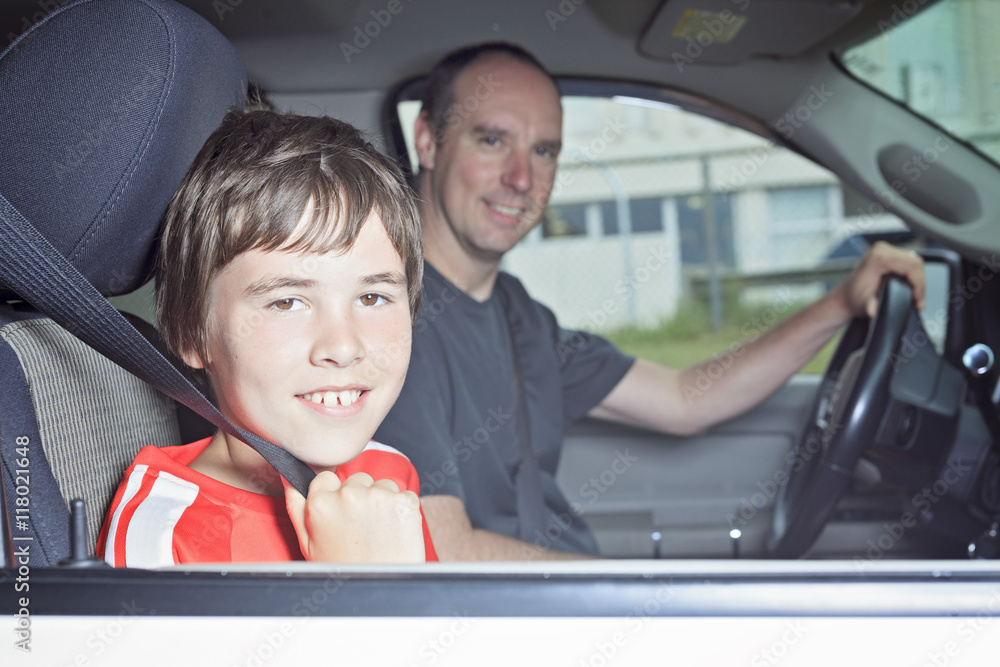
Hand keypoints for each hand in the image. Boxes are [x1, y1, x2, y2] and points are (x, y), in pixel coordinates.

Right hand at [284, 471, 424, 563]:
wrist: (381, 591)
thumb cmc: (344, 571)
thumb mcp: (308, 543)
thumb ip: (297, 506)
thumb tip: (289, 480)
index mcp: (322, 503)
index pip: (327, 477)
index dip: (334, 493)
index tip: (341, 510)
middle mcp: (350, 495)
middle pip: (357, 479)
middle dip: (359, 496)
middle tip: (361, 527)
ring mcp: (380, 497)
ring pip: (382, 484)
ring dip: (382, 501)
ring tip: (379, 531)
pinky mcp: (405, 502)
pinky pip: (403, 494)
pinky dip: (401, 508)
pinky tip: (394, 530)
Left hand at [834, 241, 925, 317]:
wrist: (844, 298)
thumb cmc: (853, 299)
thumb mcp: (863, 305)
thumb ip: (870, 307)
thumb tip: (873, 310)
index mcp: (877, 257)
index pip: (911, 266)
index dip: (919, 284)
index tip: (918, 299)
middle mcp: (881, 250)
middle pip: (916, 262)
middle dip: (920, 284)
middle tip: (919, 301)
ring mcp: (885, 251)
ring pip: (914, 262)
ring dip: (918, 280)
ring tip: (916, 297)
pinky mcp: (888, 255)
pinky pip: (908, 263)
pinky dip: (913, 276)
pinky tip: (911, 288)